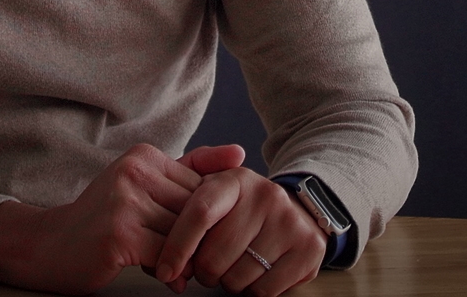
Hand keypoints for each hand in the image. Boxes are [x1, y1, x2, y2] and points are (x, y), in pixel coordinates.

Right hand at [0, 143, 228, 294]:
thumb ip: (191, 169)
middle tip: (196, 259)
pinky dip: (172, 271)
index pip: (201, 186)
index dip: (205, 219)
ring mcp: (125, 201)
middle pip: (195, 211)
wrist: (48, 247)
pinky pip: (167, 255)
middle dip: (198, 240)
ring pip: (184, 234)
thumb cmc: (103, 219)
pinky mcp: (120, 233)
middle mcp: (135, 171)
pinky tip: (165, 277)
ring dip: (186, 259)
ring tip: (177, 269)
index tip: (200, 237)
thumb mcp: (144, 186)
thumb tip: (241, 154)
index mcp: (144, 156)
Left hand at [154, 164, 326, 295]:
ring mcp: (290, 222)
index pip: (199, 213)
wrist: (299, 211)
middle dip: (204, 271)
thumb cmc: (241, 210)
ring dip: (228, 282)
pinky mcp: (308, 249)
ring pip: (237, 277)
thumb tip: (158, 246)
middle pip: (214, 255)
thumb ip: (181, 207)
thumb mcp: (215, 192)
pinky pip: (264, 290)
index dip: (177, 246)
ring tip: (234, 266)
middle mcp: (266, 196)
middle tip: (209, 266)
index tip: (164, 271)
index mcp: (235, 180)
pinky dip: (252, 291)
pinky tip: (255, 273)